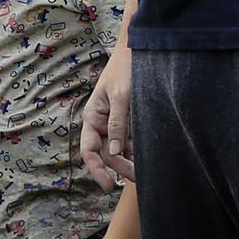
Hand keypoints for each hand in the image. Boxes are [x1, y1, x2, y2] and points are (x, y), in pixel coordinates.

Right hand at [80, 43, 135, 186]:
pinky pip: (131, 143)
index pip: (89, 150)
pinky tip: (149, 160)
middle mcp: (101, 124)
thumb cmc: (126, 70)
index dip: (96, 170)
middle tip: (139, 179)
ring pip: (120, 151)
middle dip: (121, 168)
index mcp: (93, 117)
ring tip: (147, 174)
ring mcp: (115, 125)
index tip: (108, 186)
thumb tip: (114, 153)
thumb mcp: (121, 96)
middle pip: (107, 154)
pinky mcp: (129, 123)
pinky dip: (137, 152)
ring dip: (130, 163)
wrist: (139, 52)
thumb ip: (118, 124)